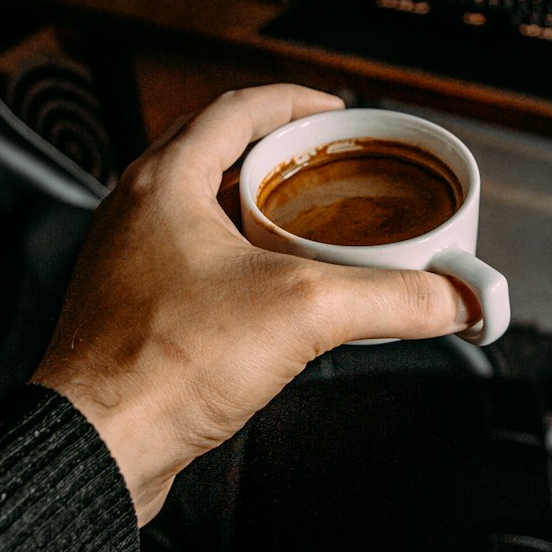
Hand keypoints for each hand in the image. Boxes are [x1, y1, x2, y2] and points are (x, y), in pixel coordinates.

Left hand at [33, 85, 472, 524]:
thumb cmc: (160, 366)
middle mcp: (137, 213)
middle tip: (333, 171)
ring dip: (260, 213)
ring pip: (204, 215)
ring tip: (314, 231)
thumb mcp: (304, 312)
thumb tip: (454, 298)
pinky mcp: (135, 315)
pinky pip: (195, 267)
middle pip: (218, 156)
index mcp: (164, 182)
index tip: (335, 112)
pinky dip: (241, 264)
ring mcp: (131, 265)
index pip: (237, 111)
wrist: (97, 447)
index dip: (295, 104)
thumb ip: (393, 297)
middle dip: (283, 160)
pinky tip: (276, 297)